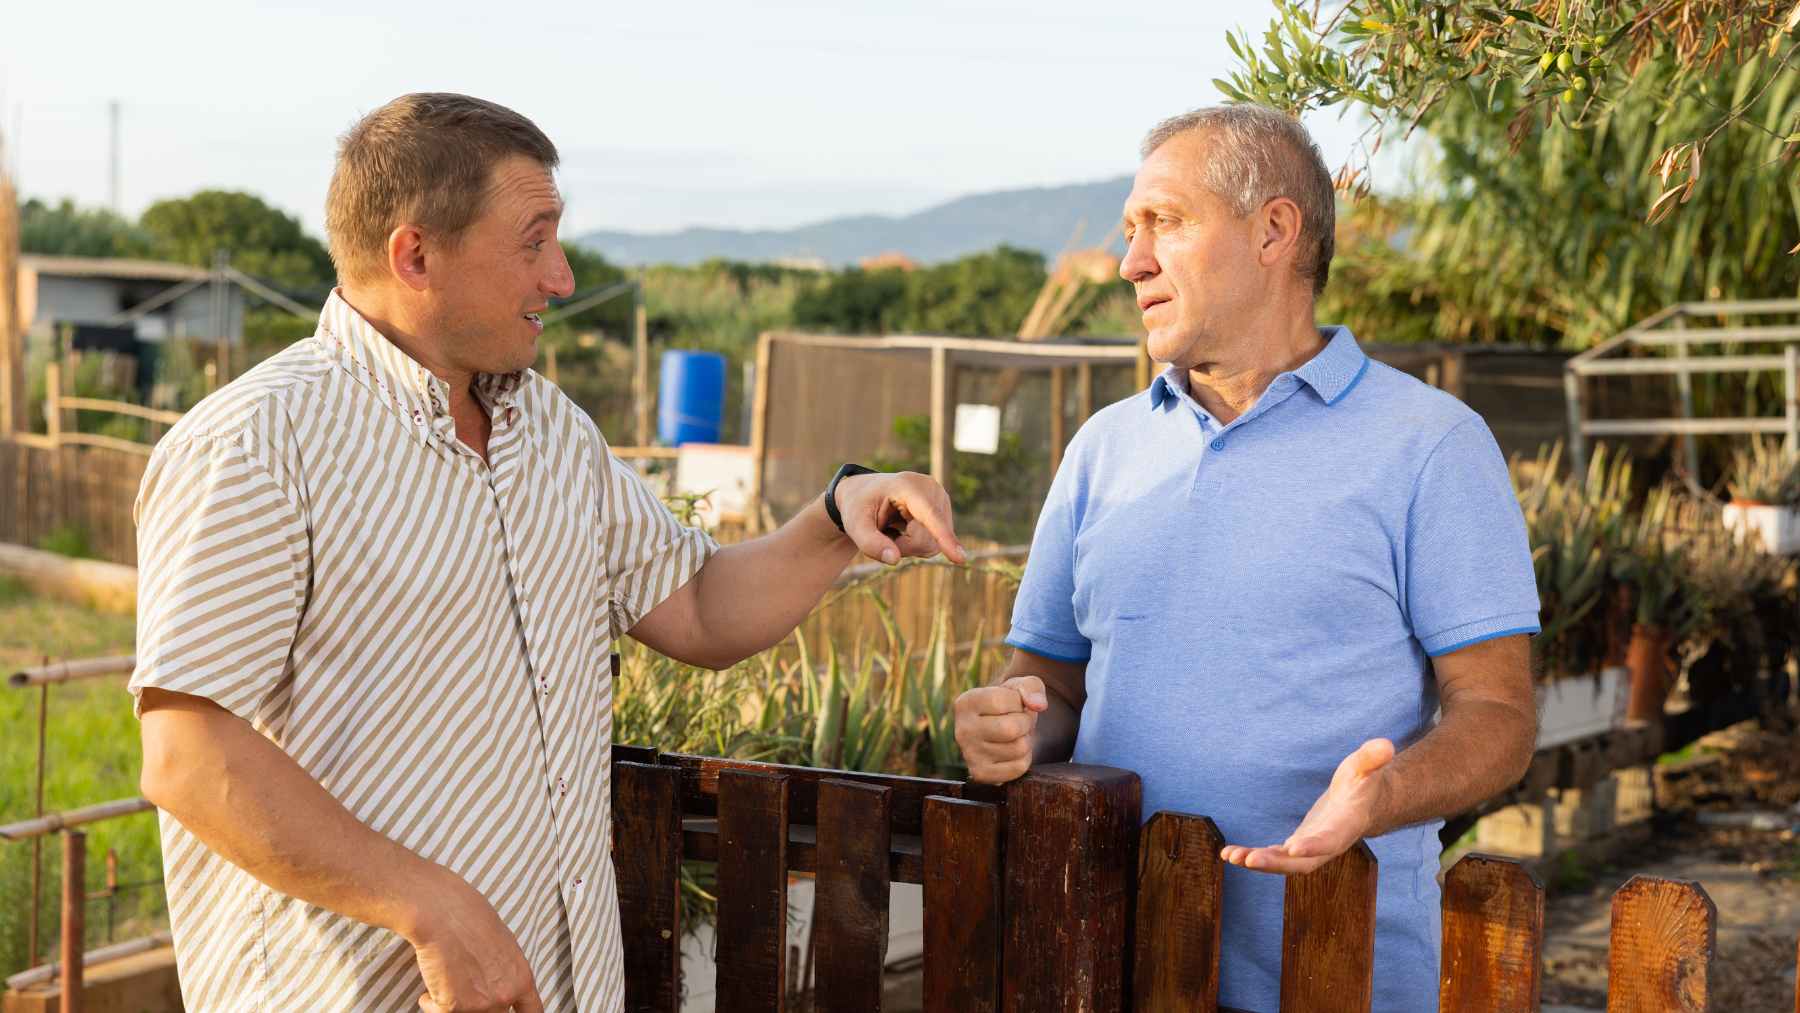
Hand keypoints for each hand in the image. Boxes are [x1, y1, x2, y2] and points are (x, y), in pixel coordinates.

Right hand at [406, 868, 542, 1012]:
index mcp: (521, 978)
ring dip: (455, 1004)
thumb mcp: (504, 944)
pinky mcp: (452, 1008)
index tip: (512, 1012)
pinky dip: (431, 1003)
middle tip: (465, 989)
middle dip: (479, 1004)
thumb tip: (499, 981)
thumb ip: (505, 971)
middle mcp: (504, 995)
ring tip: (447, 982)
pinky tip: (431, 987)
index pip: (532, 1011)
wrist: (442, 914)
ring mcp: (480, 1005)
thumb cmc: (469, 918)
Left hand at [832, 471, 966, 565]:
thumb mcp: (854, 525)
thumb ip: (870, 543)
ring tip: (893, 528)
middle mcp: (931, 489)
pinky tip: (905, 528)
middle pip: (928, 539)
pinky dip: (917, 542)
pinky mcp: (944, 510)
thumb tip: (894, 560)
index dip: (944, 538)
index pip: (930, 516)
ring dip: (909, 545)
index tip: (960, 558)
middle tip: (883, 532)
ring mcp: (941, 499)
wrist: (864, 493)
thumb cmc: (858, 507)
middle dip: (904, 546)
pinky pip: (936, 542)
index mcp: (908, 486)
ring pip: (934, 544)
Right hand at [953, 676, 1048, 782]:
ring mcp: (969, 755)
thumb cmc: (1010, 704)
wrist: (1001, 728)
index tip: (1014, 703)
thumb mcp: (1019, 687)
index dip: (1018, 701)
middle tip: (1019, 721)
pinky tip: (1012, 751)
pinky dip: (1024, 759)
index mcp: (965, 703)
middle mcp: (962, 730)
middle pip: (1011, 728)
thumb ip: (1031, 687)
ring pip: (1018, 748)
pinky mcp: (981, 774)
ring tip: (1015, 735)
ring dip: (1026, 740)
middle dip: (1025, 723)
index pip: (1001, 700)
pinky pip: (1019, 768)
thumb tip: (1038, 705)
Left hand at [1220, 738, 1394, 875]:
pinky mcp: (1296, 847)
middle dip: (1276, 863)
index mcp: (1346, 826)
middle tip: (1250, 860)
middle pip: (1303, 863)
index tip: (1294, 848)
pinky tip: (1229, 854)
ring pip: (1284, 864)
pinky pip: (1273, 856)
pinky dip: (1252, 857)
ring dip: (1259, 862)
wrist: (1362, 803)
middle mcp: (1328, 844)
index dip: (1315, 845)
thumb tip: (1386, 744)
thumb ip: (1372, 758)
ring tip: (1231, 856)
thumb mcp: (1366, 767)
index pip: (1331, 840)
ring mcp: (1311, 848)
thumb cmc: (1363, 781)